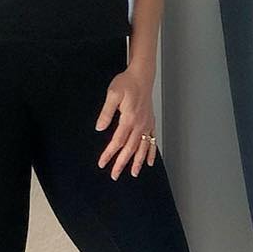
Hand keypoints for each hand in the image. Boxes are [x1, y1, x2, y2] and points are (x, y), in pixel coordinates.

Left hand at [95, 65, 158, 179]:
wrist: (142, 76)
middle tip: (115, 175)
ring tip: (134, 173)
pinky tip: (150, 161)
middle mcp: (139, 124)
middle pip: (130, 148)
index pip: (118, 141)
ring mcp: (146, 124)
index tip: (102, 163)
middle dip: (122, 163)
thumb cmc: (126, 83)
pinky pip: (152, 140)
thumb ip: (106, 112)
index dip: (109, 154)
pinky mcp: (150, 122)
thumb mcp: (112, 94)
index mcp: (129, 118)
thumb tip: (99, 128)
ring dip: (138, 161)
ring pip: (143, 147)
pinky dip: (151, 152)